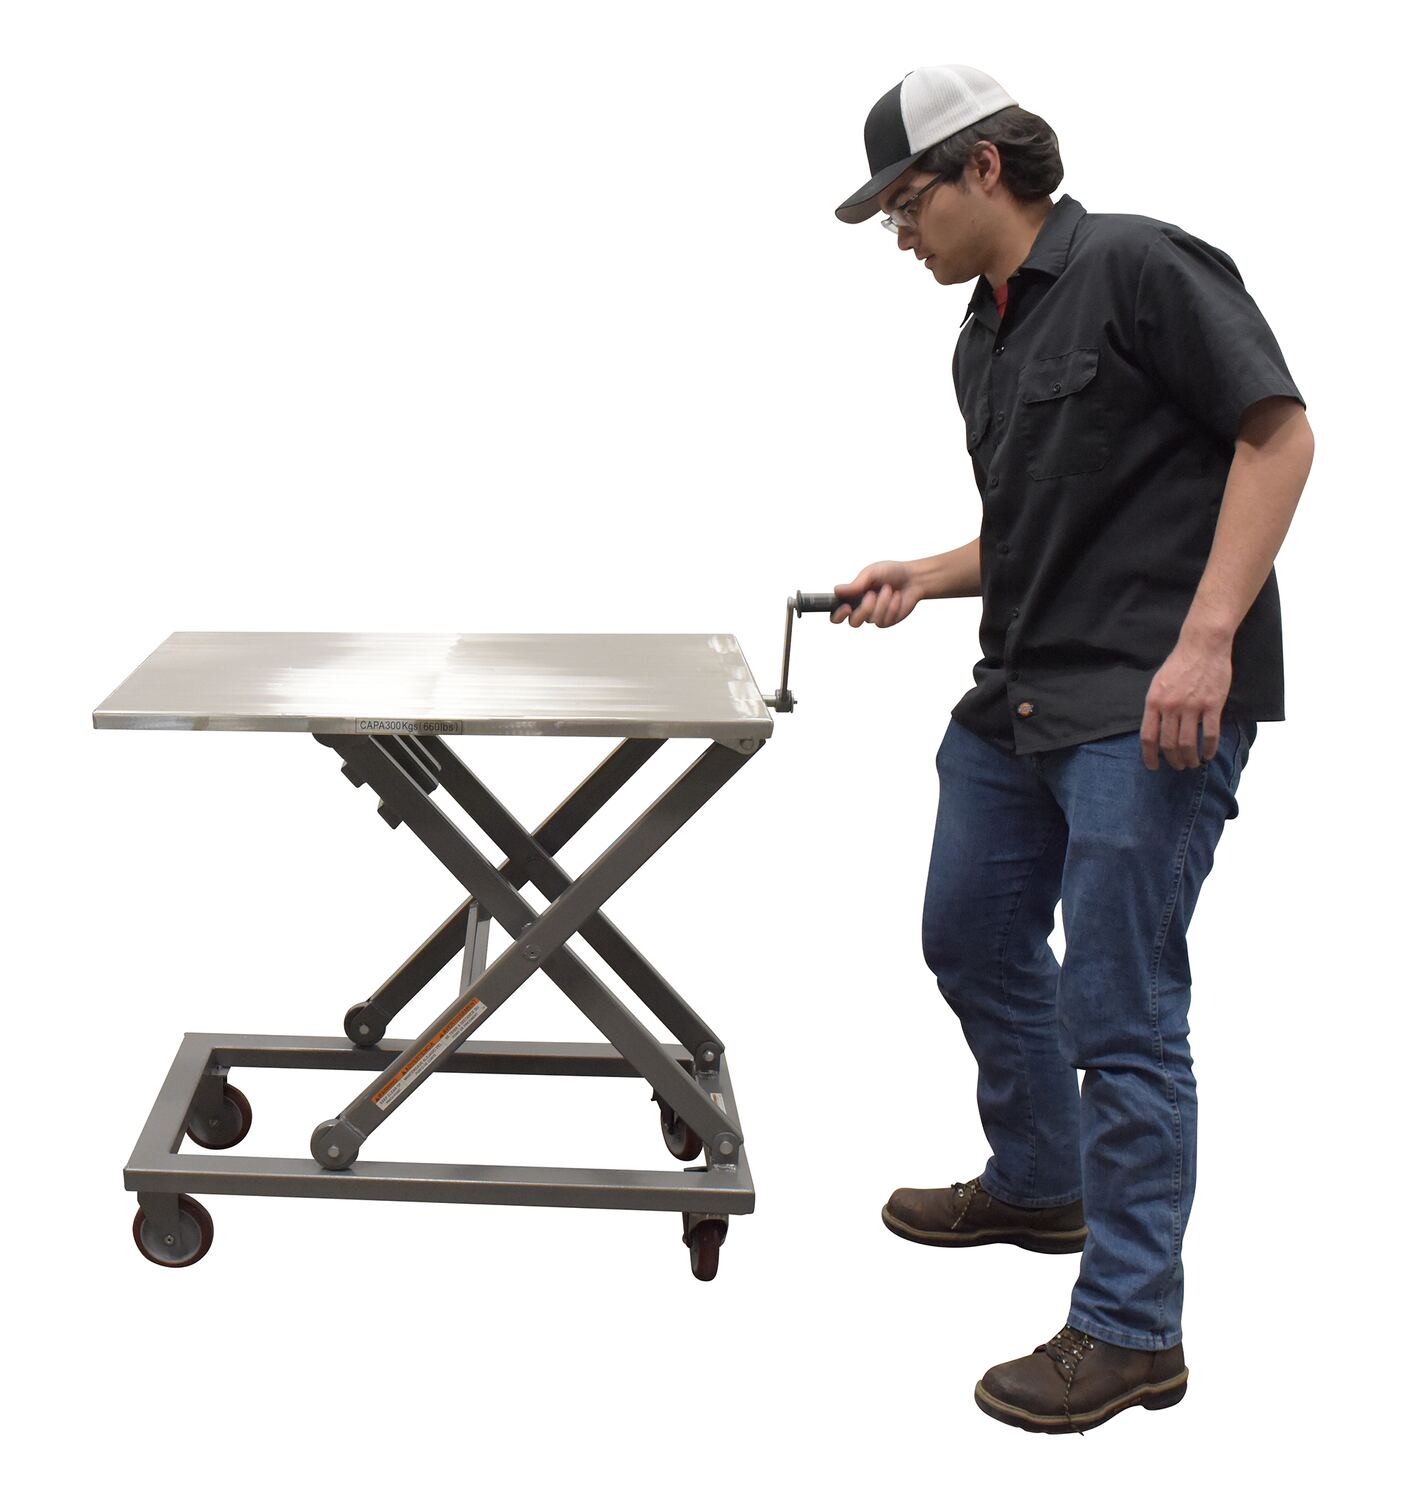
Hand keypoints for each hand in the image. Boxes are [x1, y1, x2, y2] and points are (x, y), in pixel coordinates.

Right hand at [831, 560, 924, 627]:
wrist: (913, 578)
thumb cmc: (890, 572)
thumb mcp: (871, 574)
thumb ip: (855, 585)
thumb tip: (836, 590)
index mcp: (852, 597)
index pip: (836, 614)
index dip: (837, 615)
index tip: (846, 607)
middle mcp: (860, 609)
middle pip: (853, 622)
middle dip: (864, 609)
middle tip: (871, 595)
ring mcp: (874, 617)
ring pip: (871, 620)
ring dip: (881, 603)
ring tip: (889, 589)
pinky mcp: (887, 621)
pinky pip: (884, 620)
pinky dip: (891, 606)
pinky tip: (897, 597)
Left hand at [1140, 637, 1233, 769]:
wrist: (1202, 646)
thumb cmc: (1179, 664)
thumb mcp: (1158, 684)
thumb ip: (1156, 706)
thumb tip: (1156, 729)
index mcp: (1154, 702)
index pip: (1148, 737)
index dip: (1149, 756)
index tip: (1153, 766)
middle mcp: (1170, 707)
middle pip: (1168, 744)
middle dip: (1173, 760)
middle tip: (1178, 766)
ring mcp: (1192, 706)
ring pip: (1188, 743)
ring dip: (1190, 758)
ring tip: (1193, 763)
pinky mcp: (1212, 705)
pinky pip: (1210, 734)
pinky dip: (1210, 749)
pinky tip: (1209, 755)